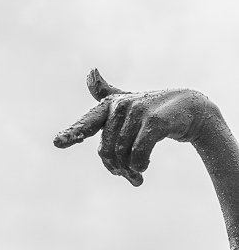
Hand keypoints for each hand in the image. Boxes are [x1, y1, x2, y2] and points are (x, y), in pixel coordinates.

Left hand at [53, 69, 215, 185]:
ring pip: (121, 154)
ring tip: (137, 176)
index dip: (72, 133)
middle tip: (127, 177)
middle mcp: (121, 106)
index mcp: (109, 106)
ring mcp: (138, 112)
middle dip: (115, 168)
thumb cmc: (153, 109)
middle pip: (106, 151)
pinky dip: (139, 165)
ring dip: (129, 171)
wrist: (191, 109)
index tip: (57, 142)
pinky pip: (138, 153)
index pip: (87, 122)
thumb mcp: (128, 102)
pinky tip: (142, 169)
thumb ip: (106, 93)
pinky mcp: (155, 122)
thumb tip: (91, 72)